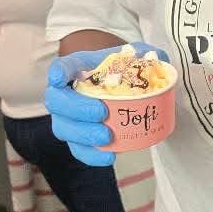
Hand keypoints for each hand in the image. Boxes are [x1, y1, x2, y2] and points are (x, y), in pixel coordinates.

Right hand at [45, 42, 169, 165]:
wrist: (123, 86)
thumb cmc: (125, 68)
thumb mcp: (138, 55)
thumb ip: (146, 55)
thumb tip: (155, 61)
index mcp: (78, 68)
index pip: (61, 67)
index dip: (57, 73)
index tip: (59, 78)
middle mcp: (67, 92)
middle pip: (57, 102)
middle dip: (77, 109)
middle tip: (102, 113)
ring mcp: (69, 117)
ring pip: (63, 128)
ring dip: (83, 135)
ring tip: (108, 137)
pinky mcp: (78, 138)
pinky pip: (78, 150)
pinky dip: (92, 155)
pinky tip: (109, 156)